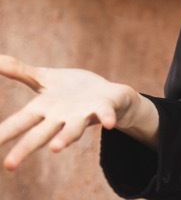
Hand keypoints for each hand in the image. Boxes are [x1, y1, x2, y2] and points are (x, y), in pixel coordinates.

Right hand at [0, 55, 158, 169]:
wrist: (111, 94)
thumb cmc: (74, 90)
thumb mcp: (45, 78)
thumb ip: (21, 72)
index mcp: (44, 109)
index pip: (19, 123)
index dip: (3, 133)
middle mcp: (61, 117)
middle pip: (41, 133)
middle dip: (25, 148)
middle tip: (9, 165)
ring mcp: (83, 114)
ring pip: (72, 129)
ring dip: (65, 138)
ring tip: (56, 148)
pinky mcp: (105, 106)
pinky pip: (105, 113)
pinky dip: (107, 117)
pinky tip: (110, 123)